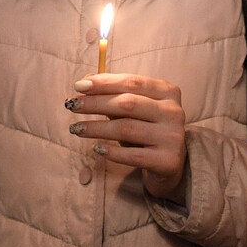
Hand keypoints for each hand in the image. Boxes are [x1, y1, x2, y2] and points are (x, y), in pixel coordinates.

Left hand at [65, 74, 187, 199]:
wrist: (171, 164)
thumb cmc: (147, 130)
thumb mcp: (136, 109)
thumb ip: (115, 94)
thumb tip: (85, 82)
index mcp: (168, 92)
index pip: (132, 82)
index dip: (104, 82)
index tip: (78, 86)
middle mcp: (173, 112)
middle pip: (128, 103)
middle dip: (95, 103)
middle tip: (72, 105)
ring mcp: (172, 137)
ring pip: (127, 128)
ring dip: (96, 128)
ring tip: (76, 128)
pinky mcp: (167, 161)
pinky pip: (132, 155)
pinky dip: (111, 151)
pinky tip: (96, 149)